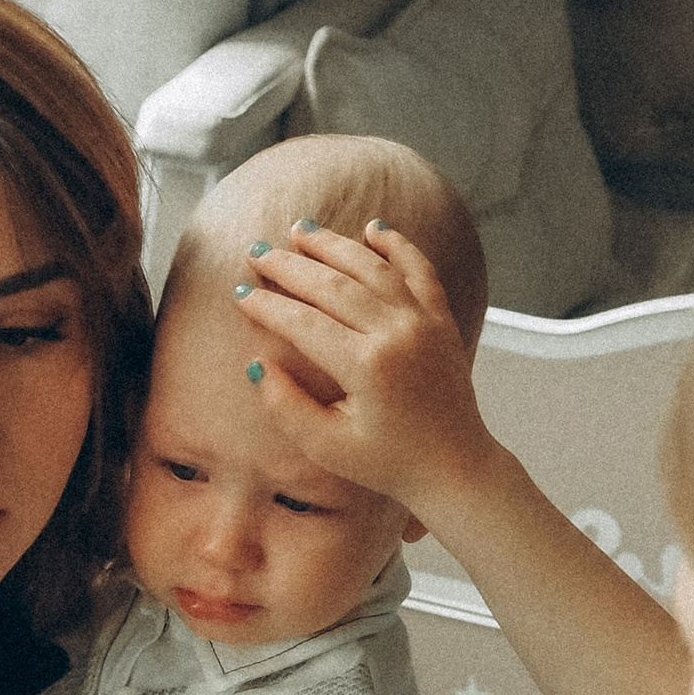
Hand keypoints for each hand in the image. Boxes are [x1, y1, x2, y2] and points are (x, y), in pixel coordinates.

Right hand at [234, 219, 495, 529]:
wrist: (454, 465)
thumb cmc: (388, 463)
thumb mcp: (327, 448)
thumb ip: (286, 407)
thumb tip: (256, 366)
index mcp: (366, 366)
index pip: (304, 323)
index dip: (268, 306)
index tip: (240, 294)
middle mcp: (396, 333)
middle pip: (334, 285)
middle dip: (291, 266)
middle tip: (257, 251)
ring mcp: (423, 321)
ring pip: (373, 267)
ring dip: (334, 245)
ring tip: (301, 229)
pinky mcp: (440, 319)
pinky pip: (419, 269)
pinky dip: (397, 245)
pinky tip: (373, 229)